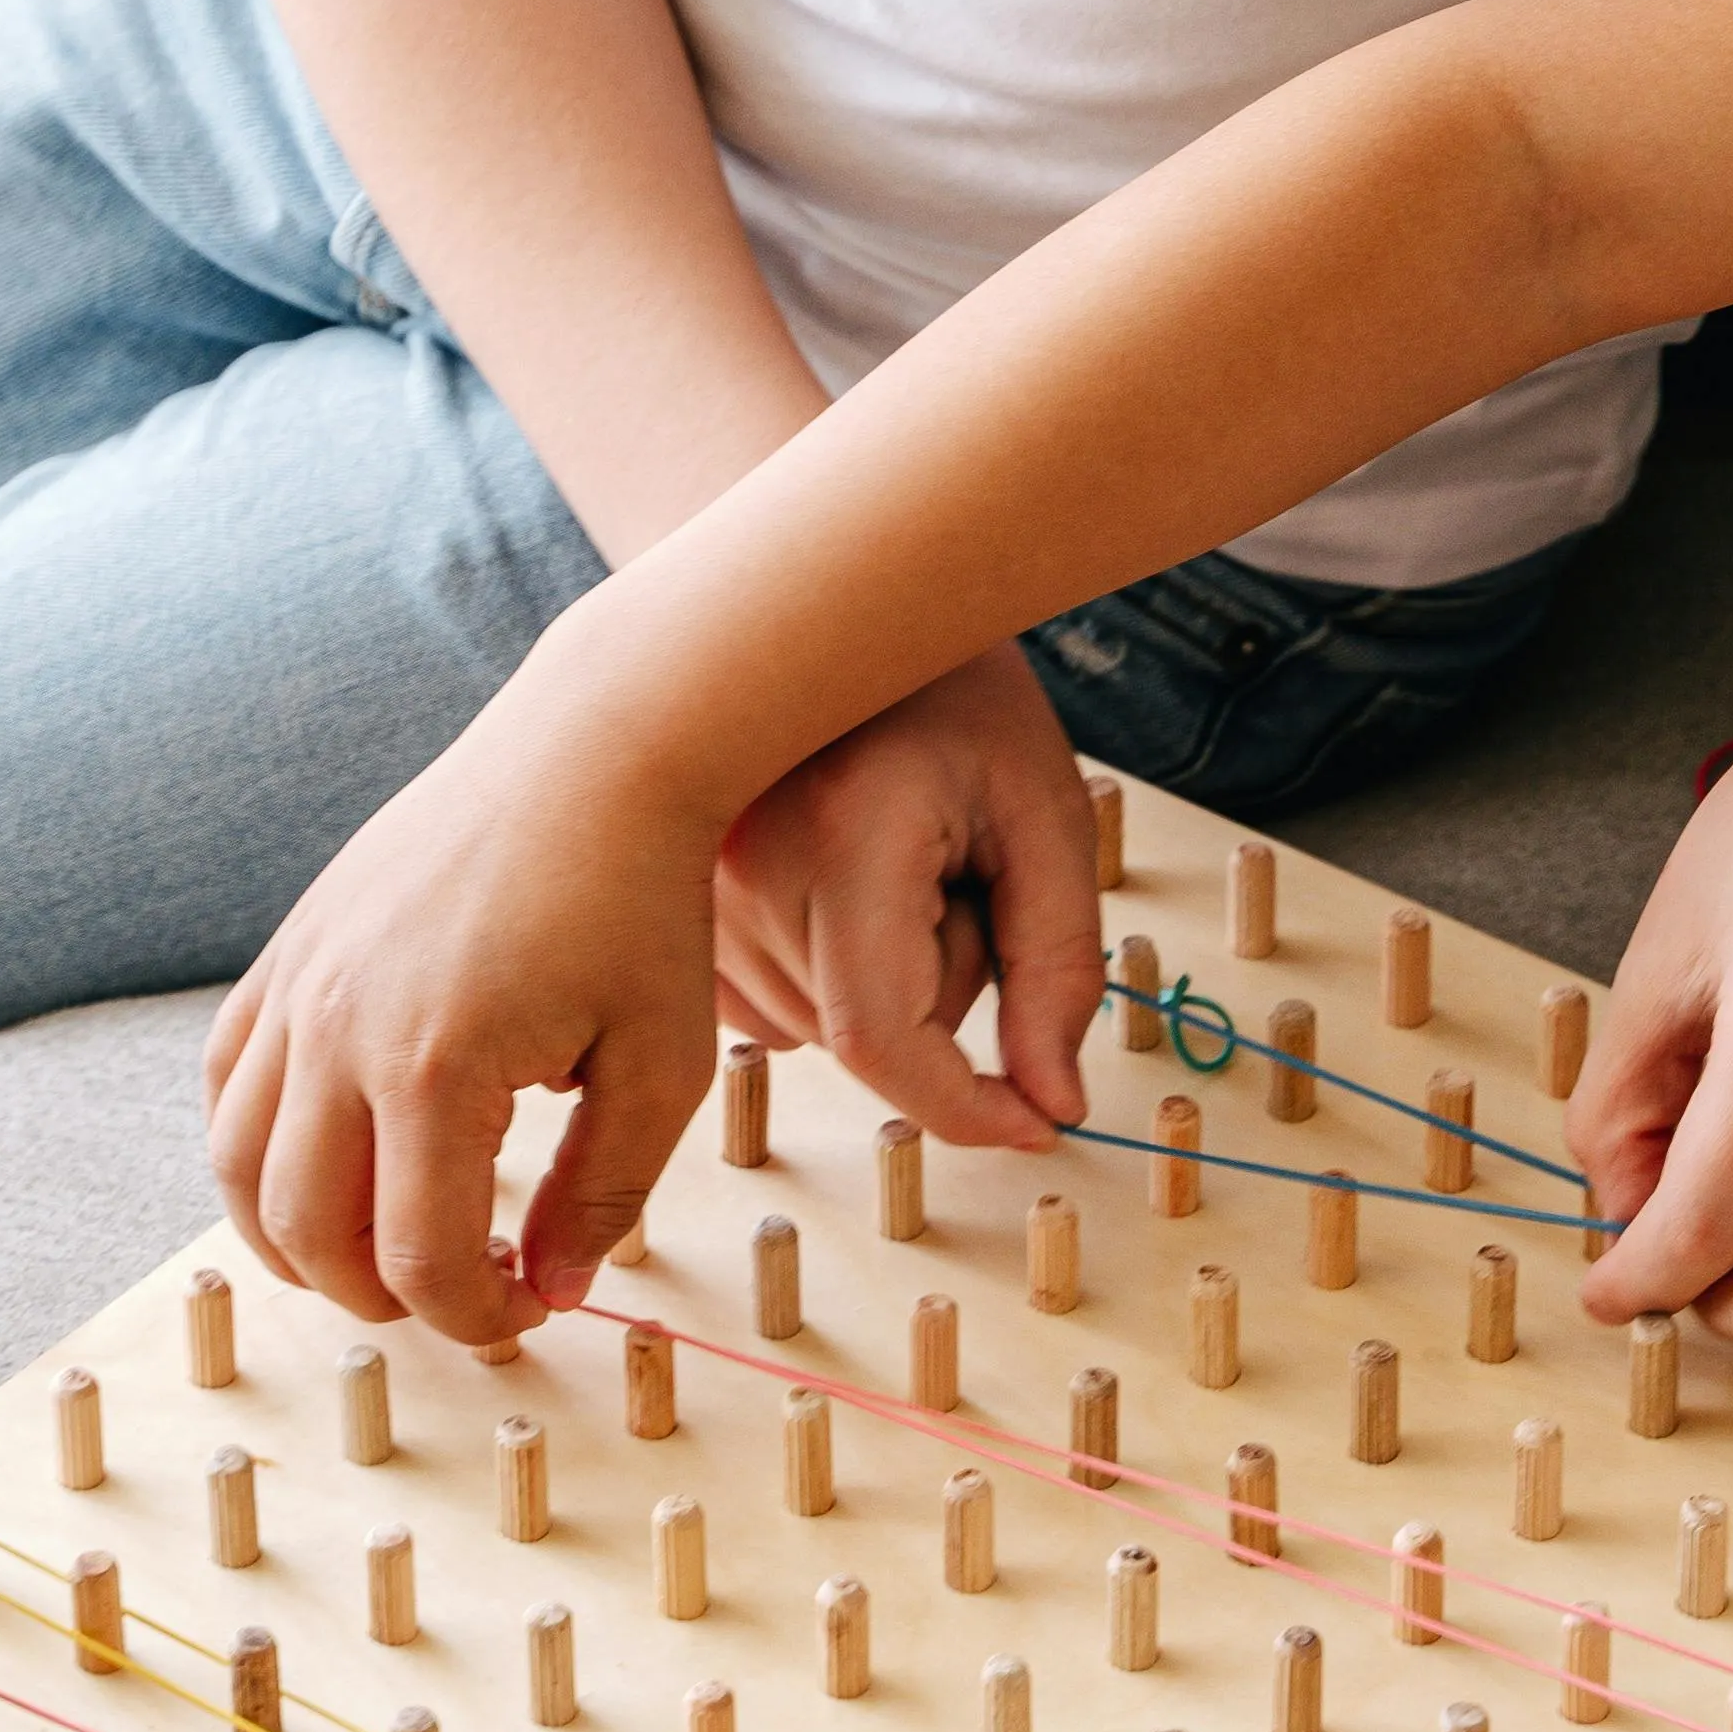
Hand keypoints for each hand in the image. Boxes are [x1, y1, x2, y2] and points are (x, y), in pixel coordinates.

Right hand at [207, 661, 728, 1340]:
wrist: (593, 754)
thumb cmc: (642, 901)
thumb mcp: (660, 1068)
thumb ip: (602, 1194)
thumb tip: (553, 1291)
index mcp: (436, 1070)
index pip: (420, 1259)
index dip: (477, 1317)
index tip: (533, 1307)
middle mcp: (339, 1032)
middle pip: (309, 1233)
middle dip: (382, 1295)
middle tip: (458, 1292)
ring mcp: (298, 987)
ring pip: (238, 1168)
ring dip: (299, 1240)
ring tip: (379, 1251)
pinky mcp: (287, 954)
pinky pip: (225, 1081)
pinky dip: (255, 1150)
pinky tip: (326, 1164)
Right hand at [707, 644, 1103, 1151]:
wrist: (849, 608)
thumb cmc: (958, 698)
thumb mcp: (1046, 820)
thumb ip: (1059, 970)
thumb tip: (1052, 1107)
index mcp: (839, 836)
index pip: (881, 1039)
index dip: (965, 1105)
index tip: (1036, 1123)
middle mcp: (743, 867)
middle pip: (863, 1038)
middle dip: (941, 989)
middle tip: (964, 872)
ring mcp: (692, 887)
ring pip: (818, 1031)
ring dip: (882, 980)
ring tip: (896, 861)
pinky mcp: (673, 903)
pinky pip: (772, 1005)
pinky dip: (829, 971)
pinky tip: (841, 875)